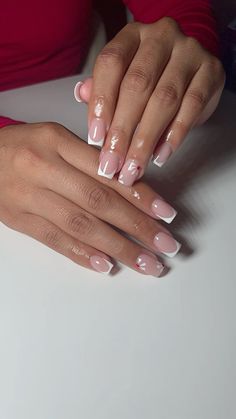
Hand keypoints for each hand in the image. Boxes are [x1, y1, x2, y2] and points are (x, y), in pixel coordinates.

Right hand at [0, 122, 180, 277]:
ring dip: (117, 247)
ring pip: (80, 224)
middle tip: (166, 246)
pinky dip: (82, 254)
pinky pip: (54, 239)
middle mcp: (44, 167)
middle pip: (99, 201)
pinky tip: (106, 265)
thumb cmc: (21, 147)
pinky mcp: (18, 219)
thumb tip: (130, 187)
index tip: (166, 214)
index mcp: (57, 141)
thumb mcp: (55, 138)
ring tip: (145, 263)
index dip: (140, 195)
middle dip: (138, 227)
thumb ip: (90, 160)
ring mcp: (29, 196)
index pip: (107, 172)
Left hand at [74, 17, 224, 185]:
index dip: (101, 102)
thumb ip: (103, 87)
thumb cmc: (152, 74)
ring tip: (133, 166)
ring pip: (164, 99)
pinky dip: (174, 135)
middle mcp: (161, 37)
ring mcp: (190, 52)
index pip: (111, 64)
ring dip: (146, 139)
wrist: (192, 65)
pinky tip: (160, 155)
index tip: (95, 138)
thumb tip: (81, 94)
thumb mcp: (123, 76)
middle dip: (122, 130)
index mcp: (132, 35)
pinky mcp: (211, 72)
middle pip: (137, 85)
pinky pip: (191, 107)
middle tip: (113, 162)